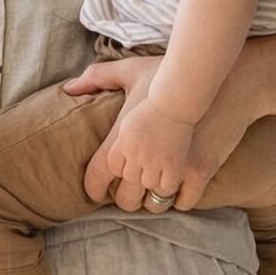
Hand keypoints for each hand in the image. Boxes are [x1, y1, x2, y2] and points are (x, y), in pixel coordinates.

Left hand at [66, 55, 259, 211]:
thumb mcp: (127, 71)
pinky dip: (180, 199)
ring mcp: (167, 169)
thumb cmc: (164, 75)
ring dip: (154, 200)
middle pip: (125, 200)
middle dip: (128, 200)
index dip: (96, 192)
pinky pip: (182, 202)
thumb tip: (67, 89)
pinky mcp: (195, 171)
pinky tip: (180, 191)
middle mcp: (138, 161)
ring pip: (154, 203)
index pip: (97, 180)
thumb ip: (95, 79)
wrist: (207, 80)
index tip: (100, 193)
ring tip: (156, 193)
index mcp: (119, 143)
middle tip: (133, 194)